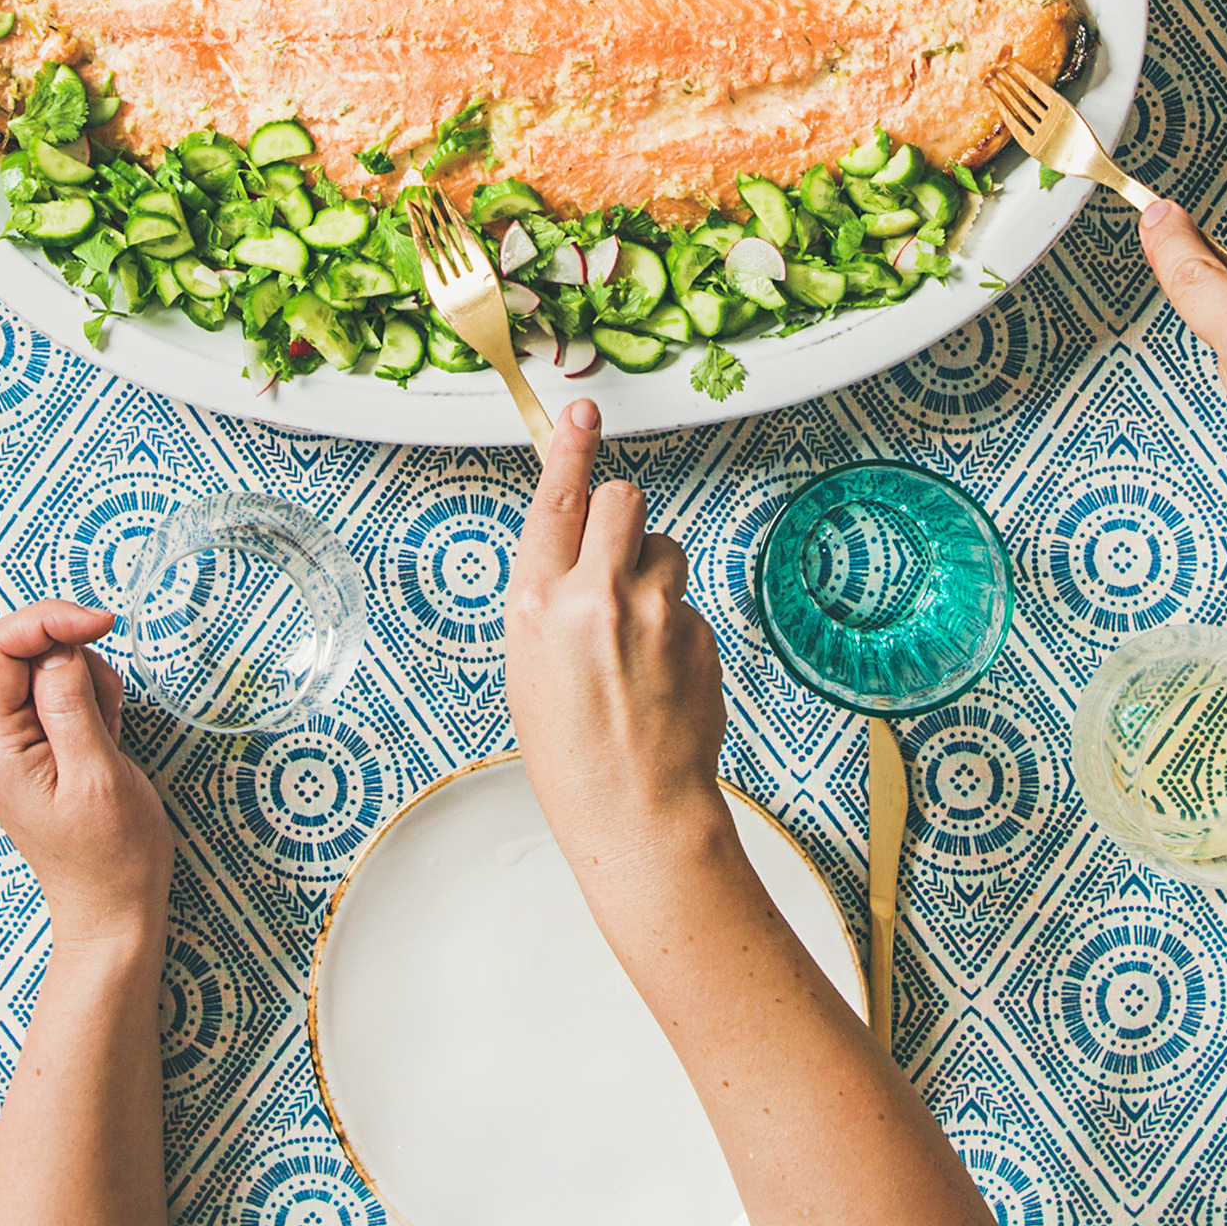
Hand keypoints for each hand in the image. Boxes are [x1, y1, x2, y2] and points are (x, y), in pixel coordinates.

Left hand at [0, 601, 175, 952]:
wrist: (112, 910)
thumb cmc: (111, 857)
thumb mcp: (98, 774)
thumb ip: (71, 704)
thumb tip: (58, 648)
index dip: (49, 621)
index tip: (102, 623)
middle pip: (21, 652)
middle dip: (76, 659)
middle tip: (112, 706)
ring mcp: (11, 745)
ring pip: (46, 671)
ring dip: (90, 686)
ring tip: (112, 738)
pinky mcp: (34, 749)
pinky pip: (59, 698)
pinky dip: (91, 704)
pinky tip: (107, 742)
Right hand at [505, 400, 731, 874]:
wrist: (636, 812)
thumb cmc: (572, 752)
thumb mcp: (529, 667)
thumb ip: (549, 601)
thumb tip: (573, 557)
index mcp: (538, 605)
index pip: (555, 502)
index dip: (569, 449)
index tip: (581, 412)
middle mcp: (595, 598)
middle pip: (621, 499)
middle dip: (619, 516)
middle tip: (615, 557)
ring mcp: (654, 613)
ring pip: (661, 546)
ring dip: (652, 573)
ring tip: (637, 638)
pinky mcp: (697, 631)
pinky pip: (686, 598)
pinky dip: (675, 621)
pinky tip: (661, 671)